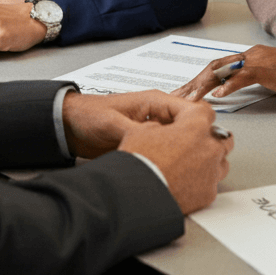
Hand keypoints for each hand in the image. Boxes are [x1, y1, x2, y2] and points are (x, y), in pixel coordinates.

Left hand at [62, 90, 207, 158]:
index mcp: (154, 102)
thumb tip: (156, 143)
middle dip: (194, 144)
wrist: (70, 126)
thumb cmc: (88, 115)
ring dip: (182, 154)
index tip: (205, 142)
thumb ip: (134, 131)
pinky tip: (171, 172)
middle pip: (189, 129)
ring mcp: (154, 131)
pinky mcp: (147, 145)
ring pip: (180, 143)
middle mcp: (158, 116)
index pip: (191, 110)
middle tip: (197, 162)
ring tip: (185, 169)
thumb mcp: (111, 123)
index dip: (201, 125)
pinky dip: (170, 161)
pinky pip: (166, 152)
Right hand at [118, 101, 232, 213]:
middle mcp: (210, 147)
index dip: (193, 114)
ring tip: (191, 162)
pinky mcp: (208, 193)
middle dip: (209, 137)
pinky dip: (202, 182)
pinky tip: (187, 181)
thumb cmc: (140, 163)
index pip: (205, 111)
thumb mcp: (140, 131)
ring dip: (209, 159)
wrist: (138, 195)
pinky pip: (211, 183)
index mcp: (195, 125)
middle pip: (222, 136)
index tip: (186, 118)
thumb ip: (157, 124)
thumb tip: (156, 127)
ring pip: (221, 161)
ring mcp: (212, 171)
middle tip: (191, 141)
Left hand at [172, 44, 275, 105]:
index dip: (199, 79)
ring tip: (189, 100)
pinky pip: (245, 76)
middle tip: (177, 98)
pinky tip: (217, 96)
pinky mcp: (272, 70)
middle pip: (215, 66)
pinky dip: (229, 85)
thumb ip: (254, 81)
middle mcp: (253, 54)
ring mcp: (262, 60)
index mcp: (253, 56)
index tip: (184, 93)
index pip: (219, 66)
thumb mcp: (274, 80)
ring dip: (204, 85)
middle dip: (194, 83)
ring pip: (224, 69)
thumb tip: (233, 92)